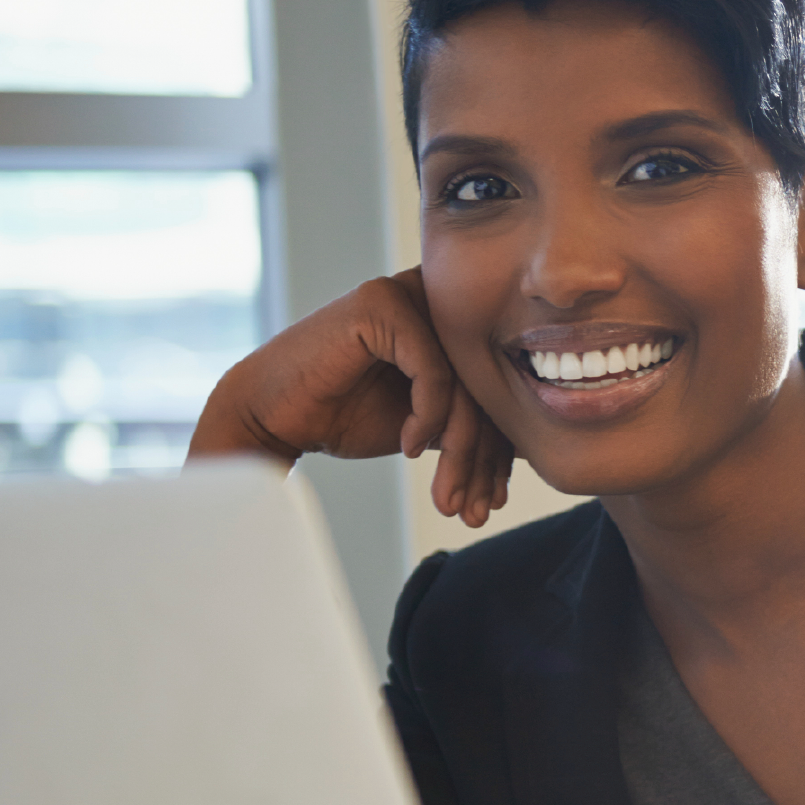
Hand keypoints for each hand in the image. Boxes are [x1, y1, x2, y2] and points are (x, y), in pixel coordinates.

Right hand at [187, 269, 513, 526]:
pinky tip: (410, 449)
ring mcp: (407, 294)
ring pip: (464, 383)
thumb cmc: (344, 414)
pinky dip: (428, 418)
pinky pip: (433, 371)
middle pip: (484, 385)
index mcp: (450, 321)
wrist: (271, 414)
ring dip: (461, 453)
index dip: (500, 450)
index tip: (492, 500)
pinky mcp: (382, 305)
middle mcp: (435, 299)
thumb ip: (472, 421)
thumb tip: (532, 451)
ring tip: (449, 498)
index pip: (495, 387)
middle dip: (482, 460)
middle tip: (474, 510)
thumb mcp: (427, 422)